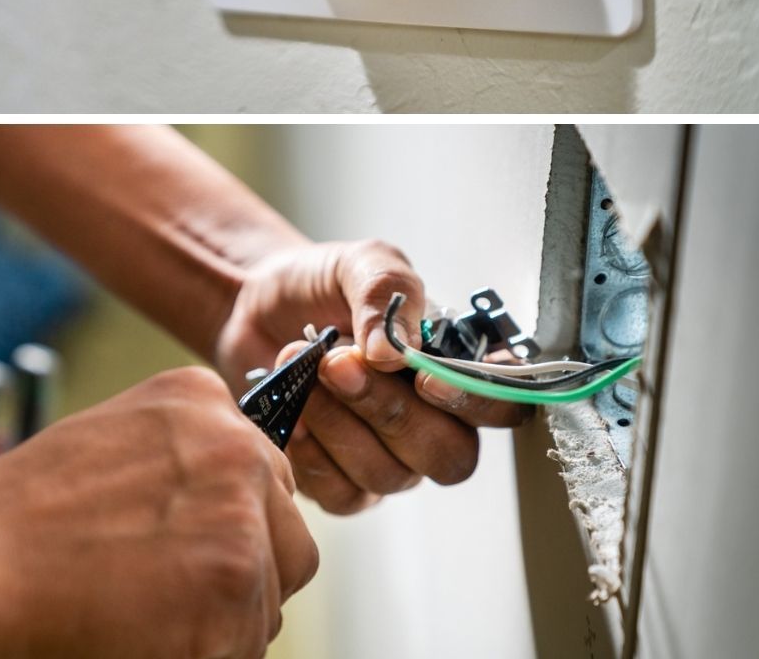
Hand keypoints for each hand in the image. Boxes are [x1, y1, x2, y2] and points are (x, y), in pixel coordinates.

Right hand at [0, 367, 317, 658]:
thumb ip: (187, 453)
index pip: (266, 474)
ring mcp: (242, 521)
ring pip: (269, 598)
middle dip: (249, 570)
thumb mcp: (118, 437)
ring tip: (149, 613)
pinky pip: (246, 645)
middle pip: (288, 535)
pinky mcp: (235, 595)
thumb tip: (234, 497)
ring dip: (227, 619)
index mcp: (205, 400)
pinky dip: (207, 653)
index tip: (195, 543)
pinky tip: (149, 636)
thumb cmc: (28, 509)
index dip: (237, 521)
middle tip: (183, 593)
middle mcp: (238, 451)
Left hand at [215, 240, 531, 513]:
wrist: (255, 303)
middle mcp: (434, 420)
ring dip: (339, 423)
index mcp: (455, 364)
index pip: (503, 403)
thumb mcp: (361, 264)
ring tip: (302, 371)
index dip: (476, 402)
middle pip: (450, 455)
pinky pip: (343, 494)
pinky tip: (292, 413)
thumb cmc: (322, 283)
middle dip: (389, 412)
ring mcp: (391, 457)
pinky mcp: (342, 482)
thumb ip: (387, 295)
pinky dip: (311, 453)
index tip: (423, 378)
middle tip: (336, 364)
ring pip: (389, 475)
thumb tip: (395, 354)